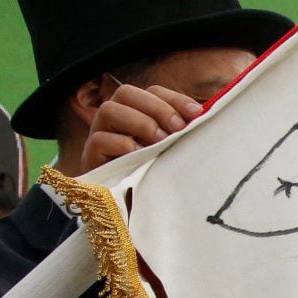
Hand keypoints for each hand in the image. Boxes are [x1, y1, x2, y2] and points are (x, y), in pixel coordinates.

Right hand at [81, 83, 204, 170]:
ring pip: (109, 110)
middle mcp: (115, 117)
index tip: (197, 113)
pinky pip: (100, 140)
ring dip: (140, 122)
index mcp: (136, 111)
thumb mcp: (170, 150)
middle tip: (178, 128)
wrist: (125, 206)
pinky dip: (122, 144)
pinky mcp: (91, 156)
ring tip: (160, 141)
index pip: (152, 91)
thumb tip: (205, 118)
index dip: (174, 98)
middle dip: (156, 107)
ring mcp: (99, 134)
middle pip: (127, 93)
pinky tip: (140, 154)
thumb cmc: (153, 173)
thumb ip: (181, 133)